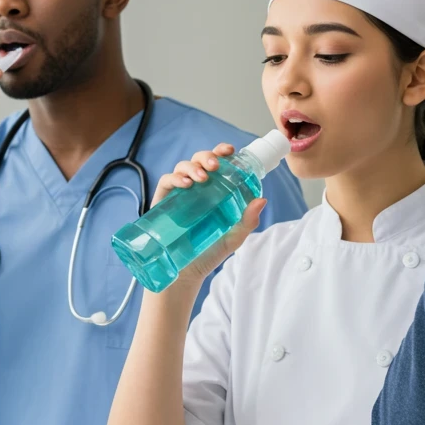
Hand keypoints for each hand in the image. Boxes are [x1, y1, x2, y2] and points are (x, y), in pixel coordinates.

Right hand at [153, 144, 265, 286]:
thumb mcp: (234, 237)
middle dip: (207, 156)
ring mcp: (179, 194)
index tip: (229, 151)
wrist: (186, 273)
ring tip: (201, 177)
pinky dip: (175, 178)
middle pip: (199, 160)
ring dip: (192, 166)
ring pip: (182, 167)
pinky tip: (185, 185)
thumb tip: (262, 200)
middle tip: (215, 165)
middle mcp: (196, 188)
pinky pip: (166, 182)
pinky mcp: (162, 202)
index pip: (218, 164)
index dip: (222, 152)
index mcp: (214, 191)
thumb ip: (248, 221)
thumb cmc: (210, 253)